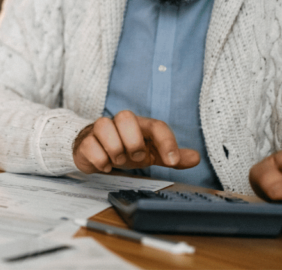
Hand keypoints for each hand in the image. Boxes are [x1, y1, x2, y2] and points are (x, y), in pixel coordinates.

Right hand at [73, 110, 199, 173]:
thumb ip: (171, 156)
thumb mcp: (151, 154)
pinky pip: (90, 145)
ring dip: (114, 149)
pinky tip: (104, 165)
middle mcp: (120, 123)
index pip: (157, 125)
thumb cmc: (126, 149)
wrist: (94, 149)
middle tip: (135, 158)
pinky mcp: (85, 141)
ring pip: (104, 126)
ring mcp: (100, 129)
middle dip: (133, 142)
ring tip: (117, 161)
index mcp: (140, 125)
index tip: (172, 161)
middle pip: (126, 117)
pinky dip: (99, 159)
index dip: (167, 142)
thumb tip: (196, 157)